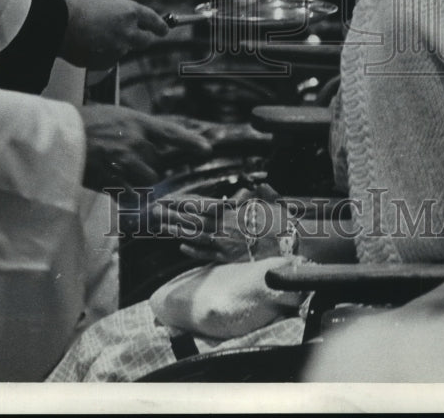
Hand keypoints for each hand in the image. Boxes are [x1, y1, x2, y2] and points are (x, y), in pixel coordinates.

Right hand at [60, 0, 168, 67]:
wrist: (57, 25)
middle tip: (134, 34)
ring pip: (124, 49)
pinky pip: (109, 58)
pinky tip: (90, 44)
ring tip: (96, 35)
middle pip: (146, 41)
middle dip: (142, 38)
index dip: (161, 26)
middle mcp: (128, 33)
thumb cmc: (77, 5)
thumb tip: (123, 11)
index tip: (164, 30)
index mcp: (130, 12)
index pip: (154, 21)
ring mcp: (117, 50)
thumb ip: (118, 5)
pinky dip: (103, 54)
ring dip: (116, 44)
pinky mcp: (105, 62)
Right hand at [80, 105, 212, 190]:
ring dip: (141, 181)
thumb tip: (156, 141)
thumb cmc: (87, 123)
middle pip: (160, 164)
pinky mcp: (113, 181)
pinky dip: (128, 194)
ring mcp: (125, 163)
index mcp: (138, 123)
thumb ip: (139, 129)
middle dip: (152, 167)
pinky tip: (116, 187)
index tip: (207, 149)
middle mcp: (136, 142)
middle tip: (131, 161)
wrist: (61, 137)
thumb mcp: (118, 116)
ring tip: (121, 172)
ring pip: (149, 181)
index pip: (171, 133)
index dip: (191, 141)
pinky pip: (131, 194)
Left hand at [153, 194, 290, 262]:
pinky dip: (193, 251)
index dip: (180, 203)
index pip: (199, 206)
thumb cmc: (281, 224)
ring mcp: (224, 245)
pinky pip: (207, 255)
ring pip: (195, 237)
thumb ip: (261, 192)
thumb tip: (260, 184)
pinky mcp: (229, 259)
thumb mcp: (271, 202)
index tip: (166, 199)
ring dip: (177, 232)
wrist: (289, 247)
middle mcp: (223, 228)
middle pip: (192, 221)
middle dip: (172, 216)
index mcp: (229, 212)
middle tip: (154, 211)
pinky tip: (181, 247)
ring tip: (160, 227)